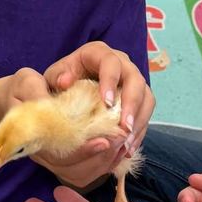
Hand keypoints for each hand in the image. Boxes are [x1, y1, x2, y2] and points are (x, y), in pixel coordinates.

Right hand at [0, 67, 125, 187]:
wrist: (18, 98)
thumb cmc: (24, 87)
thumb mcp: (27, 82)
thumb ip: (38, 91)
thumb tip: (57, 93)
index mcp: (32, 139)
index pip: (58, 155)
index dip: (82, 151)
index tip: (104, 141)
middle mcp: (43, 156)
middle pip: (74, 171)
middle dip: (101, 158)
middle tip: (121, 139)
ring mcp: (54, 162)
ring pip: (83, 175)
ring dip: (106, 161)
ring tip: (123, 143)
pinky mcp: (65, 163)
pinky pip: (87, 173)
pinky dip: (106, 163)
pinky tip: (118, 149)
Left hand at [44, 41, 153, 155]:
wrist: (70, 91)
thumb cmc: (61, 80)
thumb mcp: (54, 77)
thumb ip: (57, 77)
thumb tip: (65, 81)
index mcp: (99, 53)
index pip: (110, 62)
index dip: (111, 81)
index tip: (107, 103)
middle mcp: (121, 63)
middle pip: (136, 79)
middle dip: (132, 105)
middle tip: (123, 127)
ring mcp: (133, 81)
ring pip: (146, 98)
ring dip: (139, 121)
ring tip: (126, 142)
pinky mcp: (139, 99)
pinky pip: (146, 114)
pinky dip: (138, 132)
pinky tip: (128, 148)